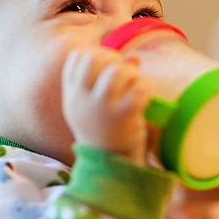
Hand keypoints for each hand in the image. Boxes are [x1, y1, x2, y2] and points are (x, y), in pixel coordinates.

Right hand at [62, 49, 148, 163]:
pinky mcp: (123, 116)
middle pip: (94, 58)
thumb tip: (133, 57)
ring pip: (117, 70)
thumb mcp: (98, 105)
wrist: (111, 166)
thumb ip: (111, 78)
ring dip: (131, 73)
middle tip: (125, 73)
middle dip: (113, 58)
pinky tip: (145, 99)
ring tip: (136, 86)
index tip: (109, 65)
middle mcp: (82, 99)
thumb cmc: (106, 130)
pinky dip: (145, 89)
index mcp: (72, 95)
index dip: (97, 53)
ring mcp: (102, 107)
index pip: (78, 56)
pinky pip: (138, 88)